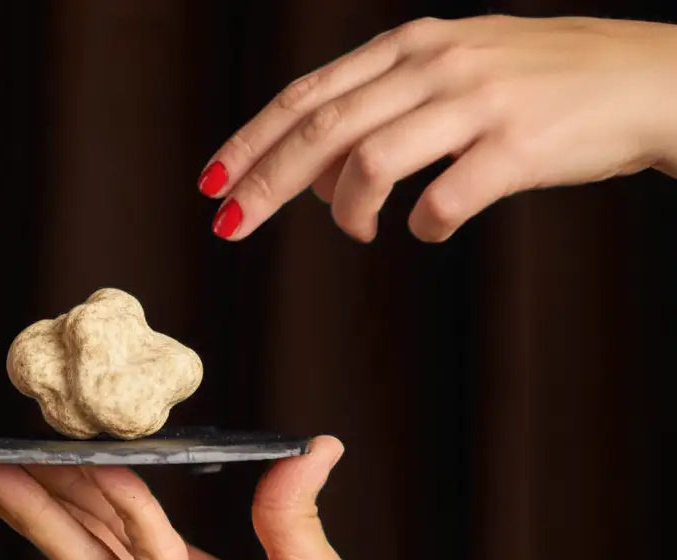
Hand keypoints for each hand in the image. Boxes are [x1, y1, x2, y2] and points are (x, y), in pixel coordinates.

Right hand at [0, 439, 466, 559]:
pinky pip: (150, 556)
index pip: (107, 518)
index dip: (69, 483)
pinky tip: (103, 472)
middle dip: (20, 495)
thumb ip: (290, 504)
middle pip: (72, 532)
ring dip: (33, 508)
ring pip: (81, 548)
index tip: (35, 448)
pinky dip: (126, 510)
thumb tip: (317, 446)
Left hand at [198, 15, 676, 242]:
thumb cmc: (543, 82)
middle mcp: (436, 64)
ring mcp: (478, 102)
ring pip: (371, 163)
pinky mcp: (518, 146)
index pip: (308, 95)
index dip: (252, 140)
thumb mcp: (455, 69)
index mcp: (412, 45)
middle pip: (321, 130)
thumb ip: (383, 109)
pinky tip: (430, 229)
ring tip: (356, 230)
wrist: (649, 78)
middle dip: (264, 182)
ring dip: (347, 211)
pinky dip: (424, 226)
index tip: (211, 180)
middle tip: (229, 224)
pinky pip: (443, 200)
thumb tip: (315, 180)